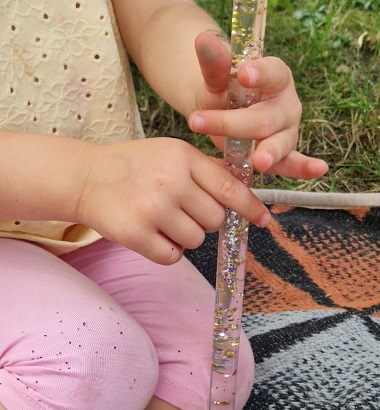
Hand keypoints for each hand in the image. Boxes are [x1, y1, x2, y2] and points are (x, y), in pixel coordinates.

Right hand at [77, 137, 270, 264]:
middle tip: (184, 211)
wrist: (87, 177)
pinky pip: (172, 256)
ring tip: (164, 219)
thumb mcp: (172, 153)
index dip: (250, 206)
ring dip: (185, 236)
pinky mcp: (135, 234)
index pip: (228, 186)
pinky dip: (166, 250)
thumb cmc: (136, 165)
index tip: (264, 219)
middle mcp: (170, 181)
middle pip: (215, 219)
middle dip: (206, 220)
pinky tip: (152, 233)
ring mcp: (152, 208)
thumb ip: (205, 169)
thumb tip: (246, 189)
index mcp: (183, 157)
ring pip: (196, 239)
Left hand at [188, 31, 328, 179]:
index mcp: (276, 76)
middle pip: (266, 116)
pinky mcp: (284, 152)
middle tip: (200, 122)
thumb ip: (213, 62)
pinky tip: (320, 170)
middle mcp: (287, 103)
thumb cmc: (224, 90)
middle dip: (234, 123)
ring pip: (279, 141)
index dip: (260, 73)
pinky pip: (293, 163)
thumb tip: (202, 37)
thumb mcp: (216, 77)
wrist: (223, 111)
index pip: (272, 72)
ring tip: (259, 160)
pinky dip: (304, 169)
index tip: (242, 73)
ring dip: (270, 152)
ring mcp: (287, 130)